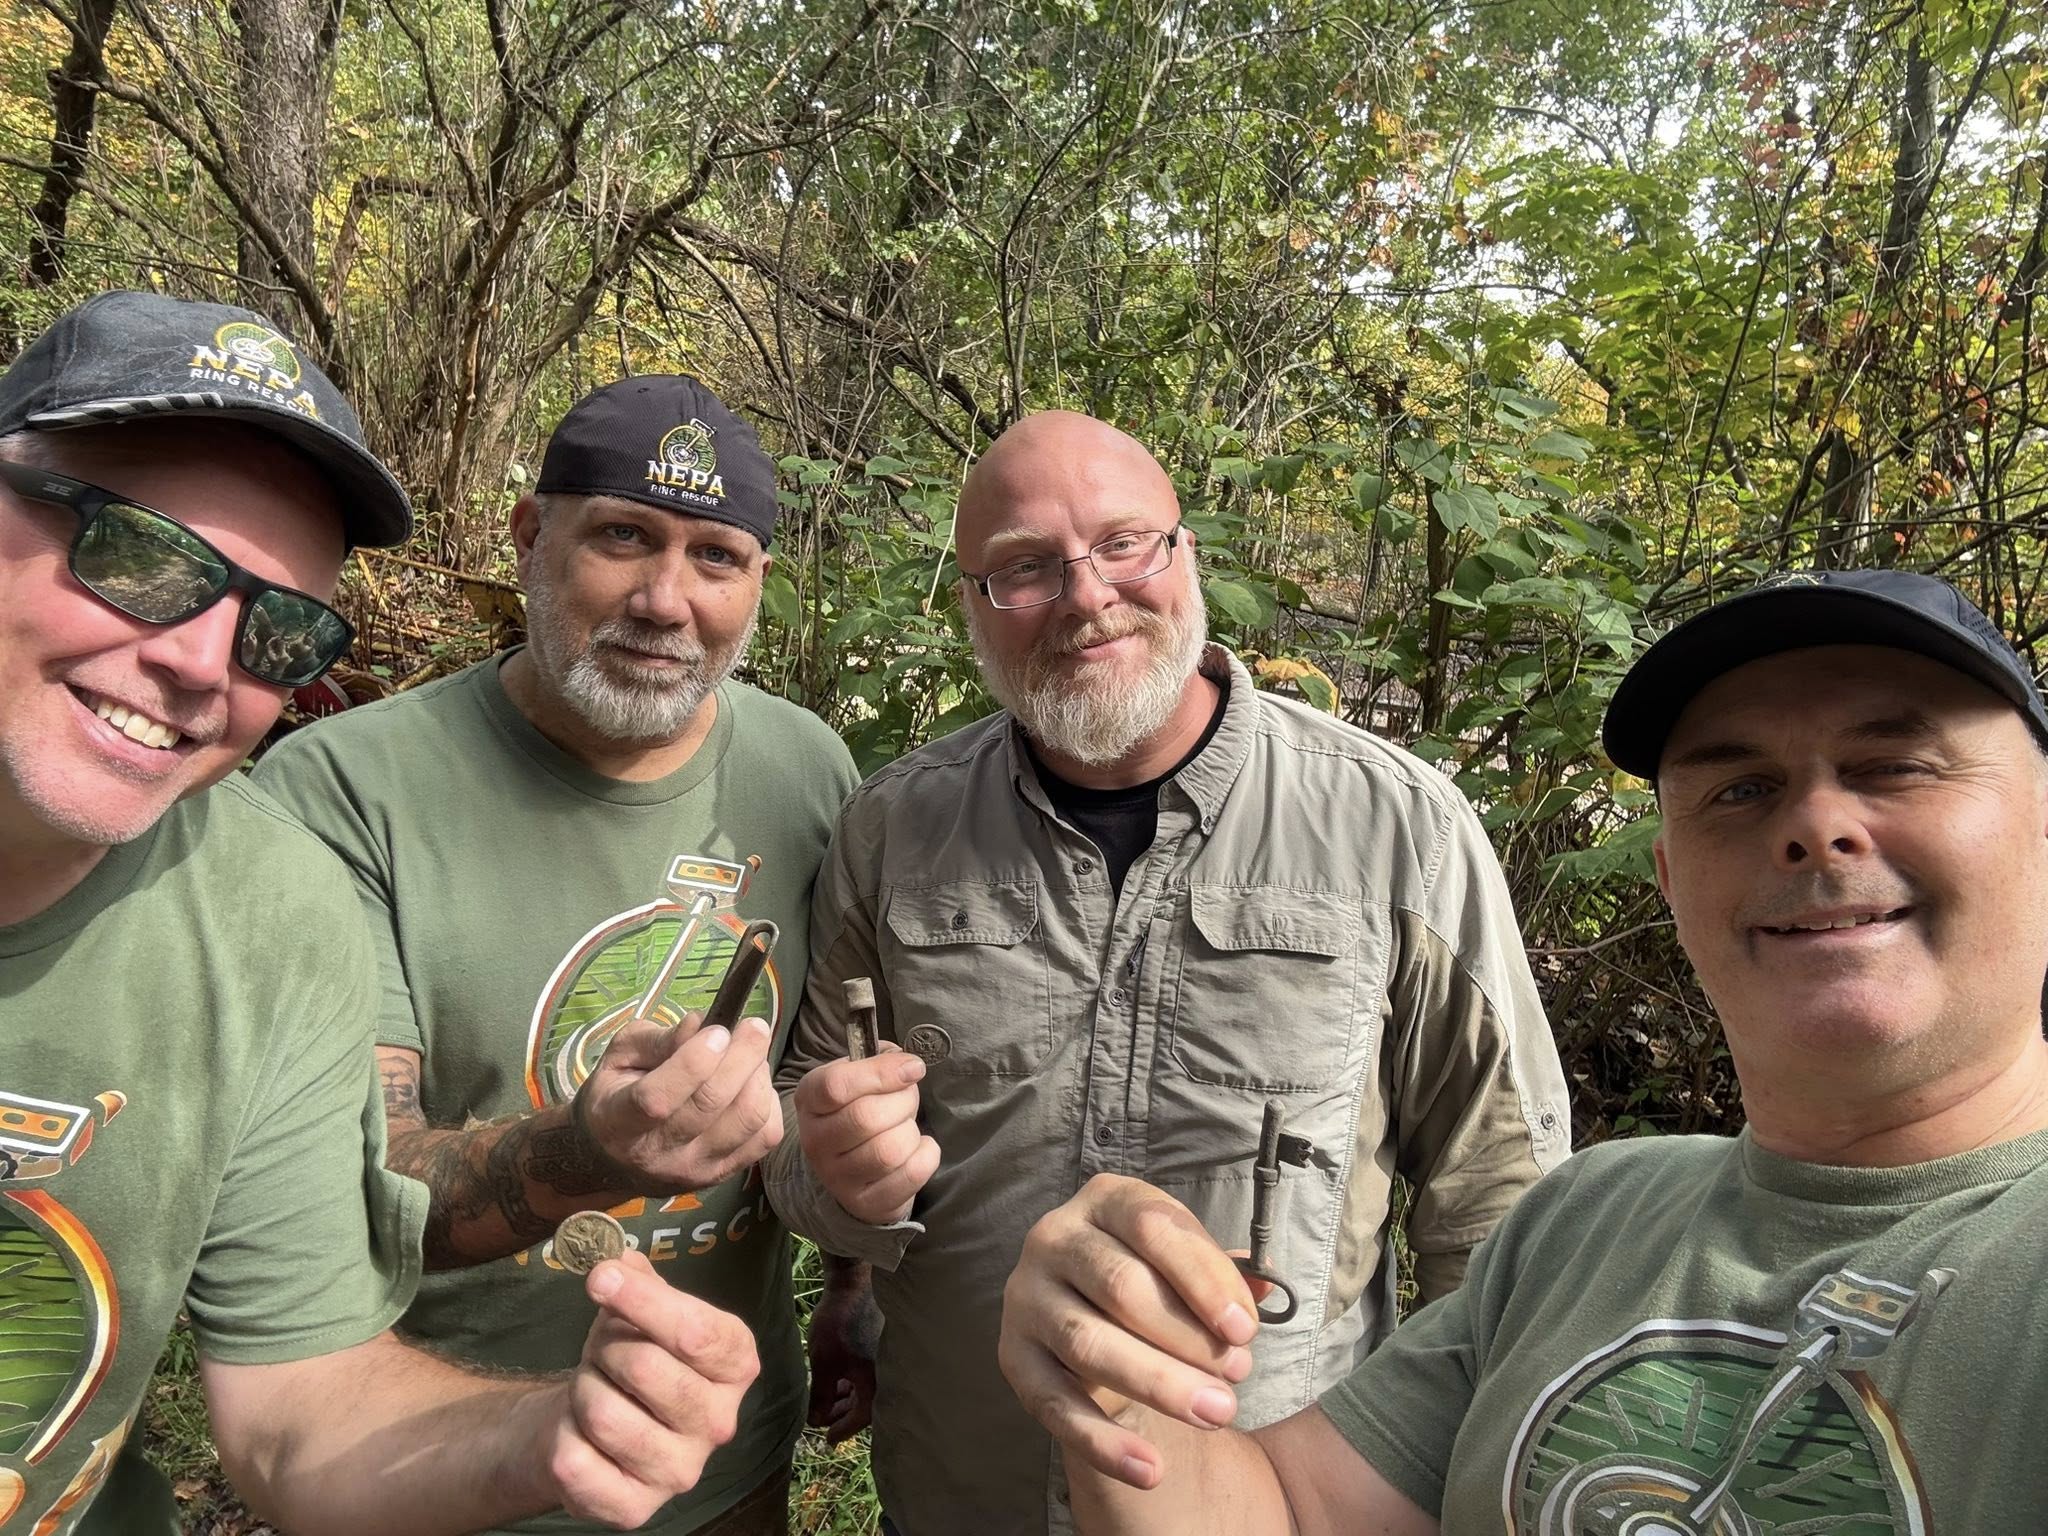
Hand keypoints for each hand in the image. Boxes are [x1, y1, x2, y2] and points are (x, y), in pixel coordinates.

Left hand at [537, 1250, 759, 1527]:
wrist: (595, 1426)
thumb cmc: (628, 1357)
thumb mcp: (639, 1311)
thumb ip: (635, 1281)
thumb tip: (616, 1261)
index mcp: (736, 1365)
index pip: (696, 1332)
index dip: (643, 1301)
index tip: (600, 1277)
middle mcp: (721, 1422)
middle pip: (645, 1368)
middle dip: (605, 1349)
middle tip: (602, 1353)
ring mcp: (682, 1472)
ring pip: (604, 1415)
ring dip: (582, 1392)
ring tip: (593, 1391)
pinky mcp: (637, 1508)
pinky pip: (578, 1463)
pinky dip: (564, 1438)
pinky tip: (581, 1436)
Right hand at [574, 1014, 782, 1194]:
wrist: (619, 1158)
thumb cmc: (619, 1095)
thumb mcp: (621, 1056)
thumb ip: (657, 1039)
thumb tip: (701, 1024)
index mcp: (619, 1122)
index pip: (657, 1099)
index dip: (693, 1061)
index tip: (717, 1030)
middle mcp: (658, 1153)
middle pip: (712, 1103)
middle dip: (742, 1055)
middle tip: (752, 1026)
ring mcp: (696, 1168)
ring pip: (747, 1118)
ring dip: (759, 1076)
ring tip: (751, 1055)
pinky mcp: (725, 1173)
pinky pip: (766, 1135)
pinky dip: (768, 1101)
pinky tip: (753, 1084)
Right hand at [794, 1045, 938, 1224]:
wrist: (849, 1168)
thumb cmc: (858, 1109)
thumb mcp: (858, 1076)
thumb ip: (880, 1059)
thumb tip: (907, 1065)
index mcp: (810, 1099)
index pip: (836, 1085)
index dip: (882, 1073)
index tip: (913, 1068)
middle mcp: (815, 1141)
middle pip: (866, 1117)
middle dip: (904, 1102)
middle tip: (908, 1099)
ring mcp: (837, 1178)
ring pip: (888, 1150)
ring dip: (911, 1132)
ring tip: (906, 1127)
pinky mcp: (865, 1203)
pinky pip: (910, 1174)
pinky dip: (926, 1155)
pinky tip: (917, 1148)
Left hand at [805, 1264, 881, 1443]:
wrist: (855, 1284)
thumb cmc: (838, 1324)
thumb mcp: (823, 1364)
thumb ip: (822, 1396)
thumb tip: (817, 1422)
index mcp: (878, 1383)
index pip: (861, 1419)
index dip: (841, 1430)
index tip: (827, 1439)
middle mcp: (890, 1375)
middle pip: (868, 1407)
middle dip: (844, 1414)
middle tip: (823, 1418)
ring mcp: (889, 1361)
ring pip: (870, 1390)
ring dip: (850, 1398)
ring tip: (829, 1398)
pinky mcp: (886, 1349)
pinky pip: (873, 1375)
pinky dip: (857, 1382)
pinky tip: (843, 1379)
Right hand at [998, 1173, 1261, 1490]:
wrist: (1084, 1310)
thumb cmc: (1149, 1278)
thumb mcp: (1183, 1262)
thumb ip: (1223, 1273)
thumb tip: (1268, 1284)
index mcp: (1104, 1201)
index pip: (1153, 1226)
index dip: (1203, 1278)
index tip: (1245, 1328)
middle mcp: (1055, 1238)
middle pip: (1121, 1286)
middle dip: (1188, 1338)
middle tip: (1238, 1375)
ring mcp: (1027, 1297)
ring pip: (1090, 1344)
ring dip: (1158, 1384)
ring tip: (1216, 1413)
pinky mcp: (1013, 1356)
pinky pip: (1055, 1405)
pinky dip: (1103, 1443)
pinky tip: (1151, 1469)